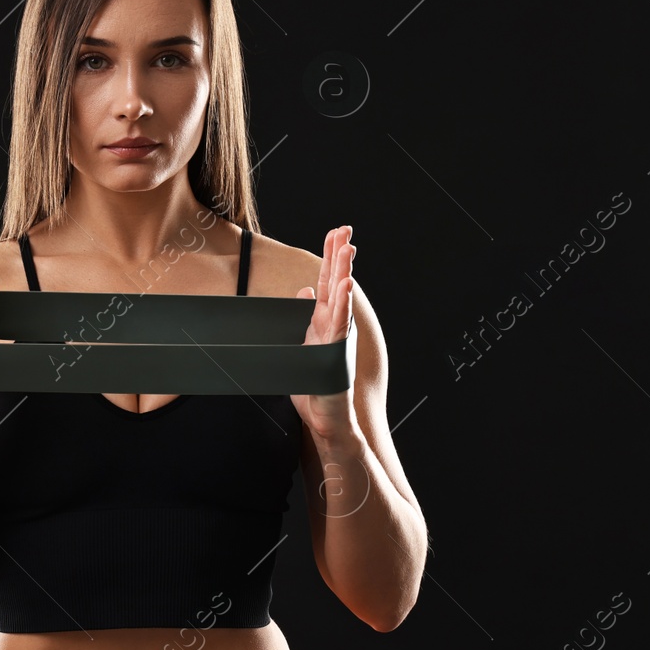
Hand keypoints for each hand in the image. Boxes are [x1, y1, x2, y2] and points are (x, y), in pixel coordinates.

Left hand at [291, 225, 356, 442]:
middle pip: (336, 282)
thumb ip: (303, 319)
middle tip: (345, 228)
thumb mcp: (301, 346)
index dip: (329, 258)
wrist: (326, 420)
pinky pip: (341, 322)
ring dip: (344, 271)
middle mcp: (333, 325)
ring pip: (342, 297)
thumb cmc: (314, 388)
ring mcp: (337, 337)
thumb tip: (302, 293)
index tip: (334, 233)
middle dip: (340, 255)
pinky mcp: (337, 351)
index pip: (325, 283)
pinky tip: (346, 285)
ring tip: (348, 248)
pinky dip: (344, 302)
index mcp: (322, 321)